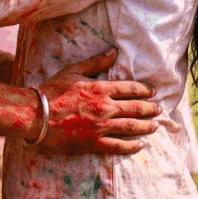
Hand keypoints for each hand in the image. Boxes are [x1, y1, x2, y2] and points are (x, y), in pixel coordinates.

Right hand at [36, 49, 158, 154]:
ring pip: (131, 127)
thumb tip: (113, 52)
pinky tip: (140, 145)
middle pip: (135, 108)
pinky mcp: (94, 143)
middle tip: (160, 109)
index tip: (153, 91)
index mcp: (101, 89)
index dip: (144, 90)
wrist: (37, 116)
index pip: (129, 88)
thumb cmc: (53, 90)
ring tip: (156, 126)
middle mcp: (105, 108)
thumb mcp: (73, 70)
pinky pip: (118, 146)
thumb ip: (96, 62)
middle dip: (150, 108)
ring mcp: (101, 127)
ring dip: (146, 126)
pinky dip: (132, 146)